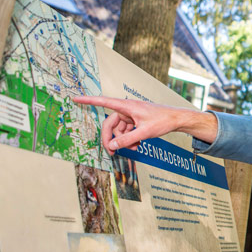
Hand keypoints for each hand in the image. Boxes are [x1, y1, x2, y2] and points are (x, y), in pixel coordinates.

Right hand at [73, 96, 216, 154]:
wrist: (177, 119)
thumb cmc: (162, 121)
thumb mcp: (144, 132)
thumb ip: (126, 140)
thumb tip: (110, 146)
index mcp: (127, 106)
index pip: (103, 102)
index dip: (88, 101)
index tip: (75, 98)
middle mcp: (127, 109)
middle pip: (110, 124)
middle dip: (110, 139)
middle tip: (111, 153)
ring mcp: (131, 115)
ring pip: (119, 130)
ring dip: (123, 141)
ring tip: (133, 150)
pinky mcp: (136, 121)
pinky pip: (126, 131)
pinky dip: (129, 140)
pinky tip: (137, 146)